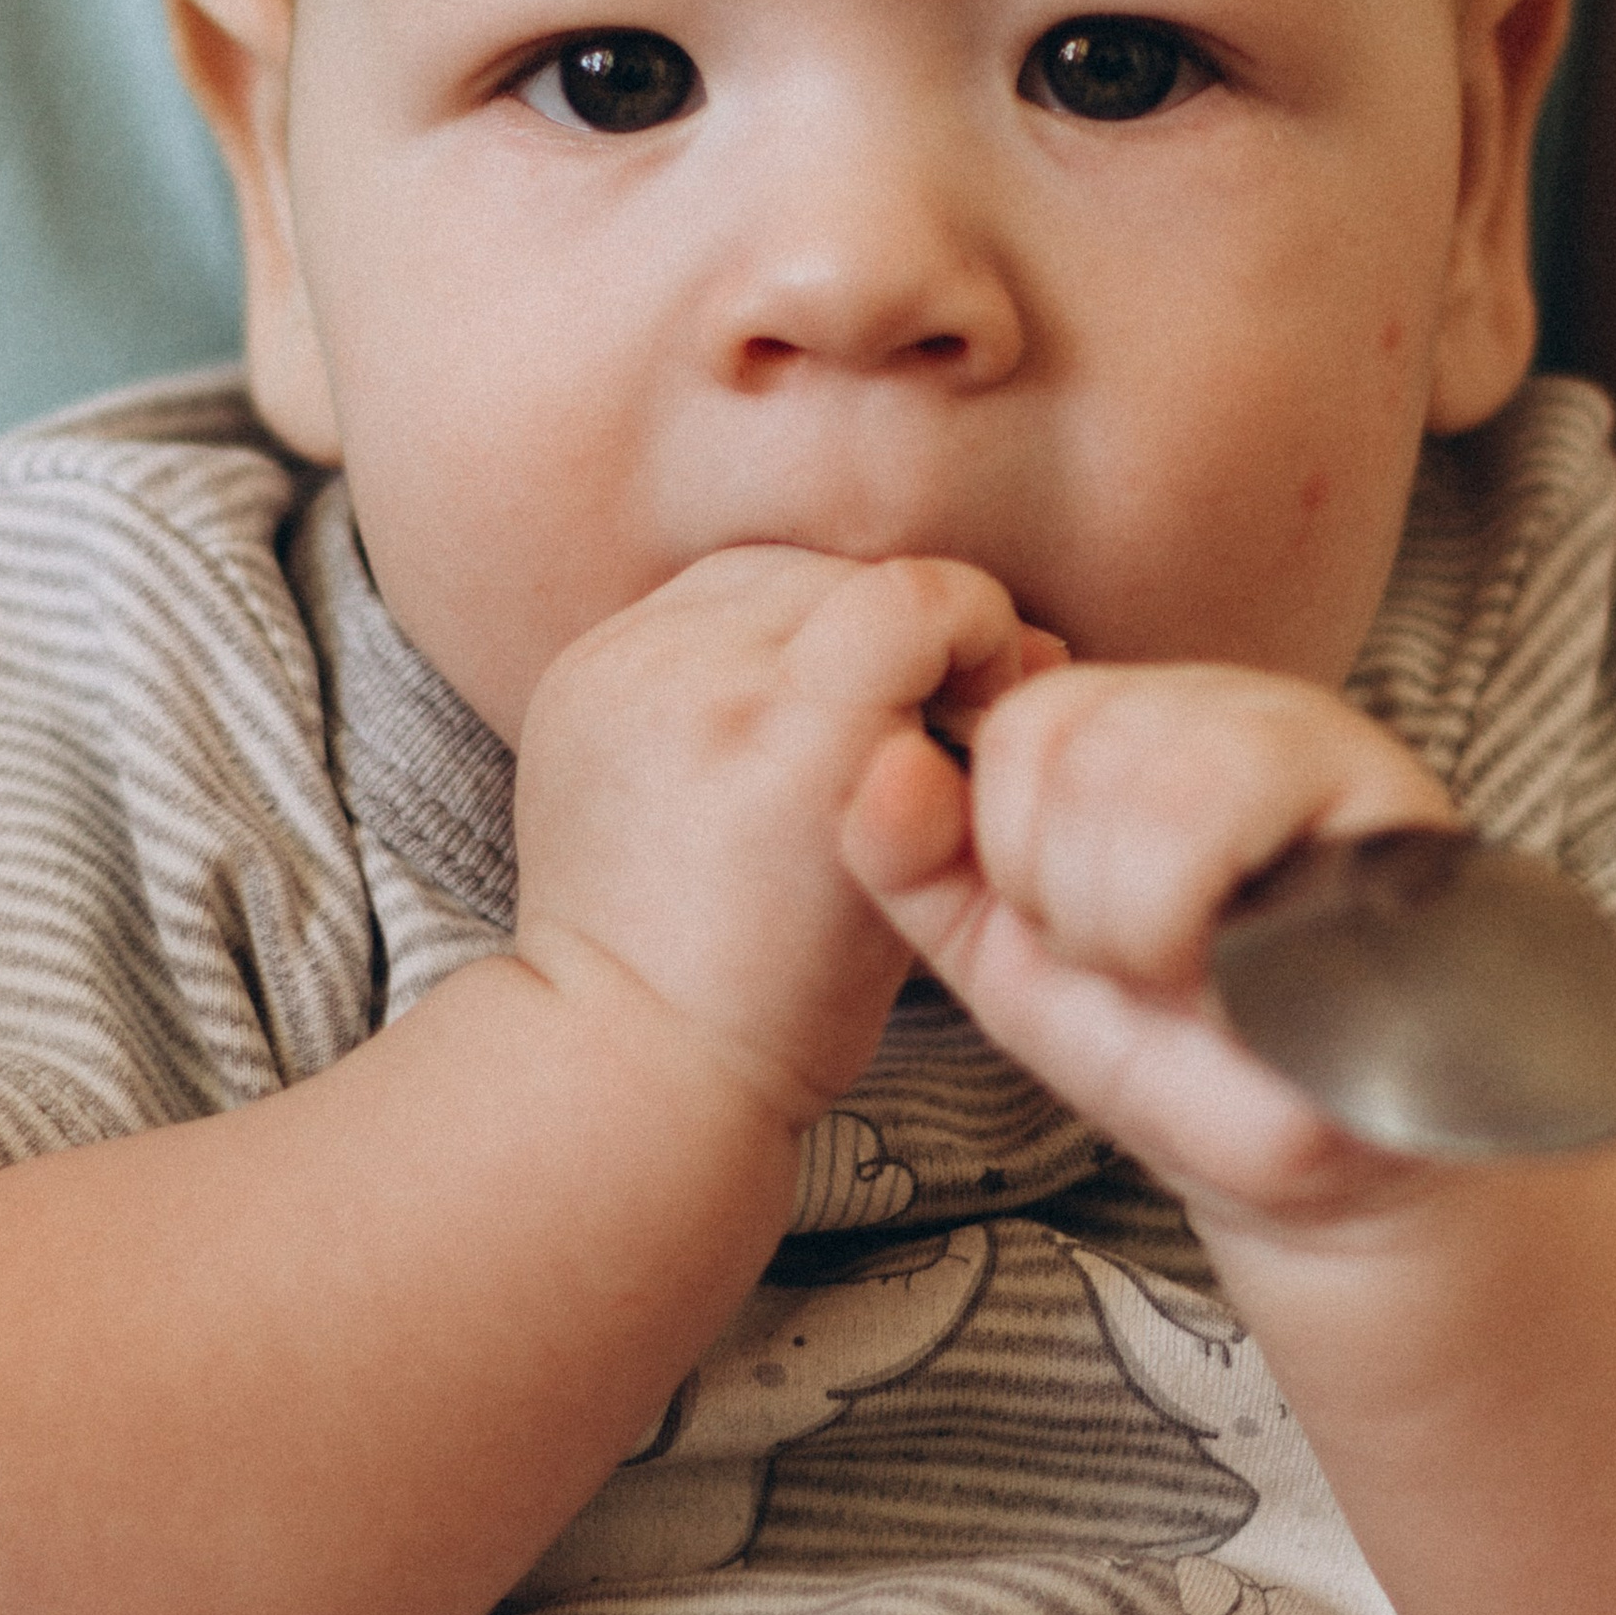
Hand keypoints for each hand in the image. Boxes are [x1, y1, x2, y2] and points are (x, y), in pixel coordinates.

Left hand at [510, 546, 1057, 1124]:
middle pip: (843, 576)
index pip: (914, 598)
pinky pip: (693, 597)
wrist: (627, 1044)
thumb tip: (1035, 643)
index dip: (975, 622)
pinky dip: (746, 631)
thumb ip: (971, 754)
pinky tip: (761, 704)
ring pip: (768, 570)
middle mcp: (697, 690)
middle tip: (914, 708)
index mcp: (794, 751)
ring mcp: (625, 672)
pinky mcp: (581, 672)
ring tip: (834, 706)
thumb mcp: (919, 882)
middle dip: (902, 627)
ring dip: (823, 616)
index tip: (981, 685)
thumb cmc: (796, 999)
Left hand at [843, 657, 1461, 1222]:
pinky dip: (1210, 934)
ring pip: (1156, 787)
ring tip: (1192, 969)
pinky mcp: (1397, 815)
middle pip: (1073, 744)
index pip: (1023, 721)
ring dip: (1140, 926)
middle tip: (1141, 961)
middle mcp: (1241, 705)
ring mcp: (1329, 745)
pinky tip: (1247, 977)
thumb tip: (882, 765)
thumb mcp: (1005, 951)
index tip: (1076, 931)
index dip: (1016, 851)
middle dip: (1072, 900)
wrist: (1311, 1154)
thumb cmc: (1166, 1049)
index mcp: (1145, 720)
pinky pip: (1249, 837)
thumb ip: (913, 859)